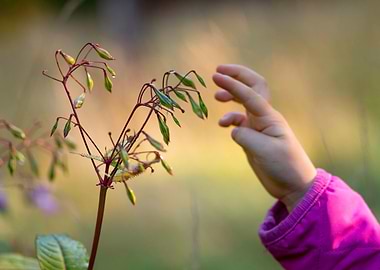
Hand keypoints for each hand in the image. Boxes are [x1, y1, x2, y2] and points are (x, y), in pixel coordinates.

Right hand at [213, 64, 316, 210]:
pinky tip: (222, 124)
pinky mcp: (253, 138)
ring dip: (232, 95)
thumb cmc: (284, 166)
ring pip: (244, 103)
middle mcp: (264, 117)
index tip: (216, 76)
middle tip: (218, 72)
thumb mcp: (263, 151)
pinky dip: (229, 119)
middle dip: (237, 76)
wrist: (294, 184)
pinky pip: (239, 121)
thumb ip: (245, 136)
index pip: (249, 94)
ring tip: (216, 96)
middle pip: (252, 88)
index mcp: (269, 117)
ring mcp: (258, 126)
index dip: (232, 84)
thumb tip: (233, 128)